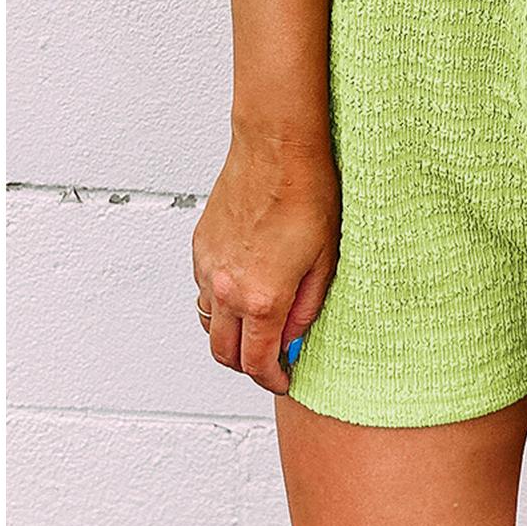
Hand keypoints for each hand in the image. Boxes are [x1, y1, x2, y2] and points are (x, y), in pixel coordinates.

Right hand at [191, 132, 339, 393]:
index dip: (272, 379)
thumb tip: (295, 338)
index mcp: (262, 298)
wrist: (277, 146)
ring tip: (259, 324)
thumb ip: (307, 307)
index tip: (284, 379)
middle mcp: (227, 288)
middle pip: (224, 353)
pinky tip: (245, 286)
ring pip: (209, 322)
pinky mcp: (201, 246)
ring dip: (231, 334)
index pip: (257, 363)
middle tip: (272, 359)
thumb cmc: (309, 193)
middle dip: (247, 366)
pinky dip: (221, 300)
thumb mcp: (326, 259)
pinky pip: (204, 289)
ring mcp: (209, 267)